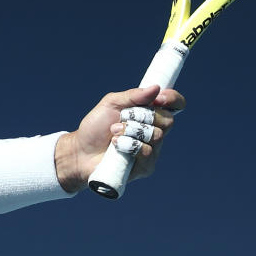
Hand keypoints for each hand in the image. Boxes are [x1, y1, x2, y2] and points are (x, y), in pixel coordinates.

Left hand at [55, 85, 184, 192]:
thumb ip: (132, 95)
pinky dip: (129, 145)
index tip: (160, 98)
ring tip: (114, 132)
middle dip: (143, 116)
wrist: (81, 151)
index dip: (173, 99)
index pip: (175, 105)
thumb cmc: (96, 127)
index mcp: (150, 114)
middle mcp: (155, 132)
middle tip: (123, 117)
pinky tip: (116, 145)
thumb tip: (156, 88)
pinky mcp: (146, 167)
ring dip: (131, 130)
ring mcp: (152, 150)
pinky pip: (147, 152)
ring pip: (157, 135)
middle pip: (168, 120)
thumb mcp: (111, 103)